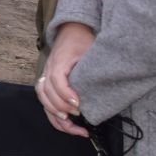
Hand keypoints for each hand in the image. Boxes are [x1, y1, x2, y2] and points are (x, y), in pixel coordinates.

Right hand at [36, 22, 96, 136]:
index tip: (78, 104)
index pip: (56, 79)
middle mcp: (49, 69)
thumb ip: (96, 64)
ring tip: (72, 125)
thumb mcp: (91, 48)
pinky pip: (45, 102)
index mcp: (59, 60)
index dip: (65, 93)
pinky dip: (54, 115)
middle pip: (46, 92)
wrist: (72, 31)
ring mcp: (46, 77)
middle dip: (61, 107)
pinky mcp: (48, 84)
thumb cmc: (82, 41)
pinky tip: (68, 124)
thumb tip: (112, 79)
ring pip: (43, 99)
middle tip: (79, 113)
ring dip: (55, 114)